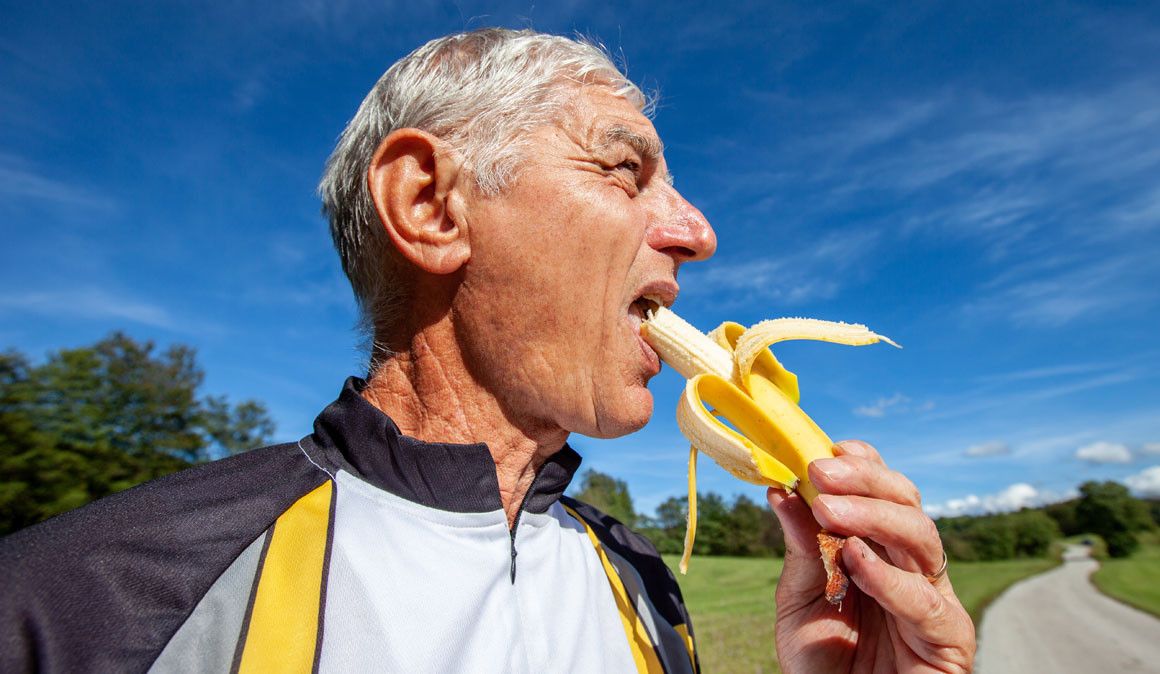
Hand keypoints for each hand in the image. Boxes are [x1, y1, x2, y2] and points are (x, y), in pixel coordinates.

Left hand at [768, 440, 974, 672]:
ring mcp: (932, 597)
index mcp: (878, 548)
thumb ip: (799, 550)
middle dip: (864, 480)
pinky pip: (926, 600)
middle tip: (820, 471)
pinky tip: (855, 558)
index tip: (824, 449)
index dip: (861, 464)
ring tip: (830, 510)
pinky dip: (888, 576)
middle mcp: (910, 566)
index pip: (881, 492)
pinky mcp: (948, 637)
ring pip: (921, 537)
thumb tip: (779, 491)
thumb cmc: (821, 663)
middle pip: (906, 502)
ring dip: (874, 516)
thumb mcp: (798, 601)